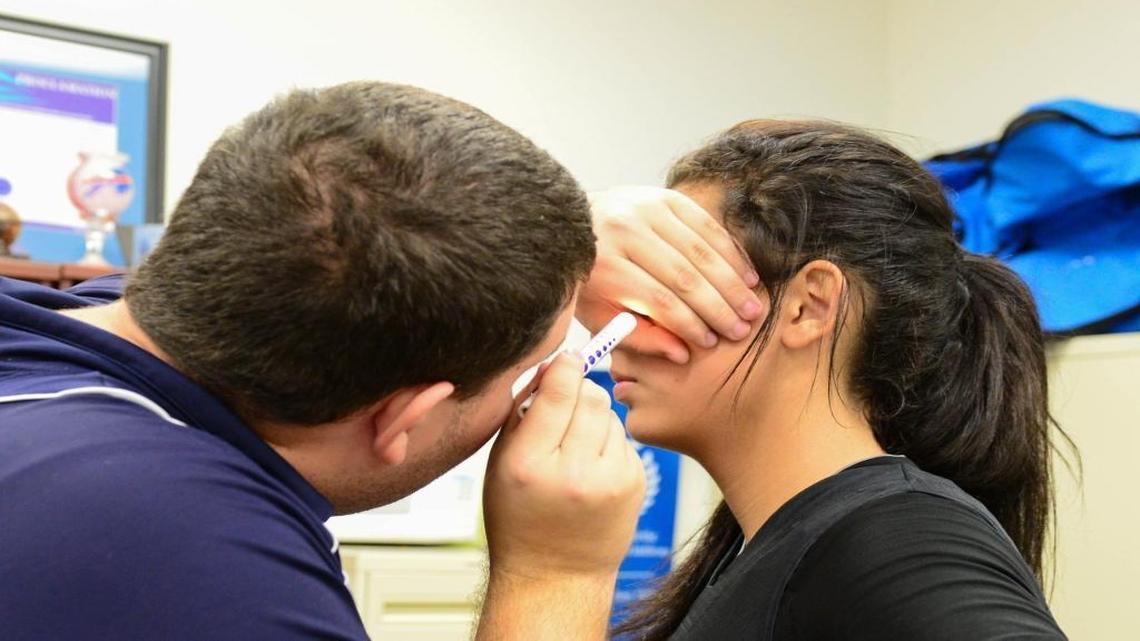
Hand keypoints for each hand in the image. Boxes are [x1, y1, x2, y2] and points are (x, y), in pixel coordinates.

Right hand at [482, 352, 645, 580]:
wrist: (554, 575)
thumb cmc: (519, 516)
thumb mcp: (502, 463)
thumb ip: (524, 411)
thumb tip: (554, 364)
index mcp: (530, 463)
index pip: (559, 391)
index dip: (564, 366)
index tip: (566, 358)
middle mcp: (573, 473)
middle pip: (592, 396)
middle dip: (580, 391)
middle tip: (566, 404)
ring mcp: (610, 482)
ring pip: (610, 415)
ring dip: (594, 418)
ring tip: (574, 447)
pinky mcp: (635, 485)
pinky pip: (624, 439)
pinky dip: (608, 443)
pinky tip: (591, 468)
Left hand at [580, 186, 765, 362]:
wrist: (575, 225)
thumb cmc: (590, 279)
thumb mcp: (602, 315)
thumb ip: (640, 336)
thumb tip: (682, 354)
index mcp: (605, 266)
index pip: (658, 301)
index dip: (688, 324)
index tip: (710, 344)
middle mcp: (625, 233)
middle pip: (683, 276)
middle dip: (717, 307)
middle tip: (742, 330)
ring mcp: (645, 209)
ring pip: (699, 250)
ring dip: (731, 282)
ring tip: (752, 308)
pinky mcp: (663, 195)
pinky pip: (705, 224)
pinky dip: (730, 252)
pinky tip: (747, 276)